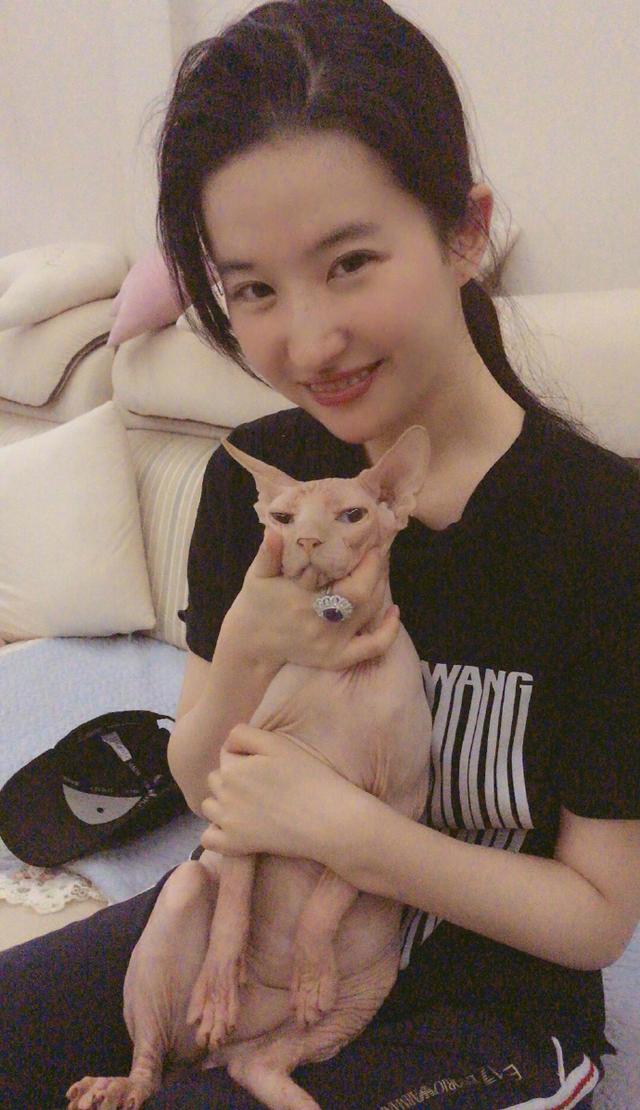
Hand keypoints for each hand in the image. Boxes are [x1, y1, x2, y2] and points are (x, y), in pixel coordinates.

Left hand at [200, 723, 370, 863]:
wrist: (328, 820)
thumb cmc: (309, 778)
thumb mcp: (278, 744)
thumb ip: (244, 735)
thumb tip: (227, 745)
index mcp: (232, 768)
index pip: (226, 754)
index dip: (246, 757)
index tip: (267, 766)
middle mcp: (224, 794)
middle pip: (216, 779)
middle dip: (231, 779)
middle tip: (261, 786)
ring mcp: (227, 822)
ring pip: (209, 807)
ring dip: (222, 804)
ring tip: (249, 806)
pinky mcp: (235, 845)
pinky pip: (209, 839)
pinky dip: (217, 834)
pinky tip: (236, 829)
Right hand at [218, 528, 399, 671]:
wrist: (252, 642)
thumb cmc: (257, 602)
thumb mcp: (257, 576)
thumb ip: (267, 554)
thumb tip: (274, 531)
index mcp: (303, 600)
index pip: (348, 582)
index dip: (367, 563)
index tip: (370, 542)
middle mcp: (320, 624)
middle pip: (364, 597)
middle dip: (376, 571)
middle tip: (377, 551)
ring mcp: (331, 644)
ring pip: (369, 615)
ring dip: (380, 589)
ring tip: (379, 568)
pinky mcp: (336, 657)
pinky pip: (371, 648)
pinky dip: (388, 632)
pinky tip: (394, 611)